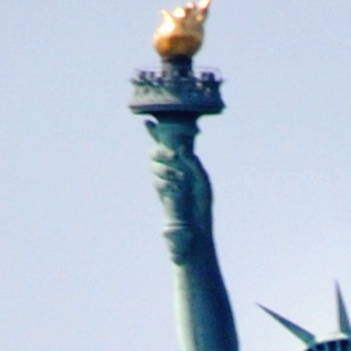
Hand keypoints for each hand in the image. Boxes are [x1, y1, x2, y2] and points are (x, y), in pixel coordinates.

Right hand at [145, 120, 212, 260]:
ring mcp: (163, 180)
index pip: (167, 144)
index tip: (148, 122)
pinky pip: (157, 180)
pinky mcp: (160, 192)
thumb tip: (181, 148)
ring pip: (154, 164)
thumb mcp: (202, 180)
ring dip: (166, 168)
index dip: (155, 133)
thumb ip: (193, 163)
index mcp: (182, 163)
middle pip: (155, 151)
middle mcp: (170, 170)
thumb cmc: (201, 204)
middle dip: (161, 150)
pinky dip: (167, 182)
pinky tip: (177, 190)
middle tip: (173, 156)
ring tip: (181, 180)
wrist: (196, 228)